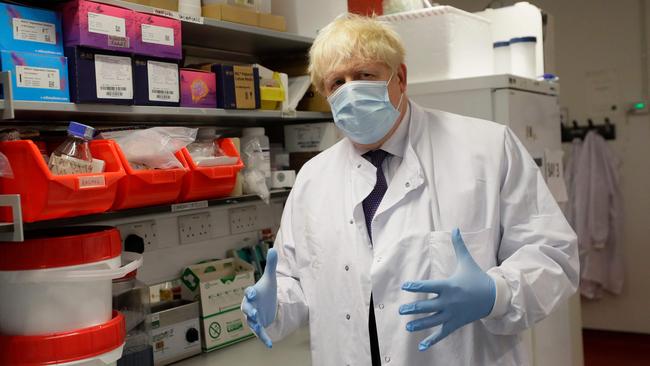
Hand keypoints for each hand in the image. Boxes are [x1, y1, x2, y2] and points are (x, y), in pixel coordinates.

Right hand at [241, 248, 277, 347]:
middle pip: (247, 309)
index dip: (250, 293)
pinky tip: (270, 345)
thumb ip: (270, 265)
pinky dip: (264, 338)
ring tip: (258, 326)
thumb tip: (273, 249)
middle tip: (254, 312)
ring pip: (251, 321)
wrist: (266, 304)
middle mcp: (250, 306)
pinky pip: (260, 333)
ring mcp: (253, 317)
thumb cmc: (265, 291)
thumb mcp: (270, 279)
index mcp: (252, 294)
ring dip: (254, 324)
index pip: (249, 293)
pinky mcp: (259, 326)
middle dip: (250, 310)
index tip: (252, 292)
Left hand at [399, 228, 495, 350]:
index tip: (404, 286)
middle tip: (401, 310)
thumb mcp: (467, 262)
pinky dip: (432, 341)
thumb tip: (455, 228)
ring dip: (419, 324)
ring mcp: (452, 314)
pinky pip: (442, 333)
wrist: (493, 297)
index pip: (429, 286)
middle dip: (413, 308)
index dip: (416, 285)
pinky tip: (421, 346)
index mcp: (449, 286)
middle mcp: (449, 301)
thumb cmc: (476, 278)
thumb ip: (459, 246)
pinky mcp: (455, 323)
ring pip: (432, 321)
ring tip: (407, 326)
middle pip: (427, 306)